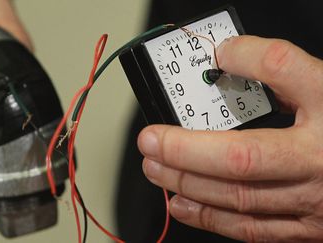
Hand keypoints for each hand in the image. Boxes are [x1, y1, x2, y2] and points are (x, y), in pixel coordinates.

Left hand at [138, 36, 322, 241]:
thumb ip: (285, 71)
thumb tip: (232, 56)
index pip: (285, 72)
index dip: (248, 59)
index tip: (218, 54)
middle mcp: (321, 162)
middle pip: (241, 159)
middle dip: (184, 150)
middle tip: (150, 140)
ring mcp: (314, 202)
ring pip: (239, 198)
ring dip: (187, 182)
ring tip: (155, 168)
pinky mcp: (309, 227)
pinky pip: (252, 229)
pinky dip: (210, 217)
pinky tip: (182, 204)